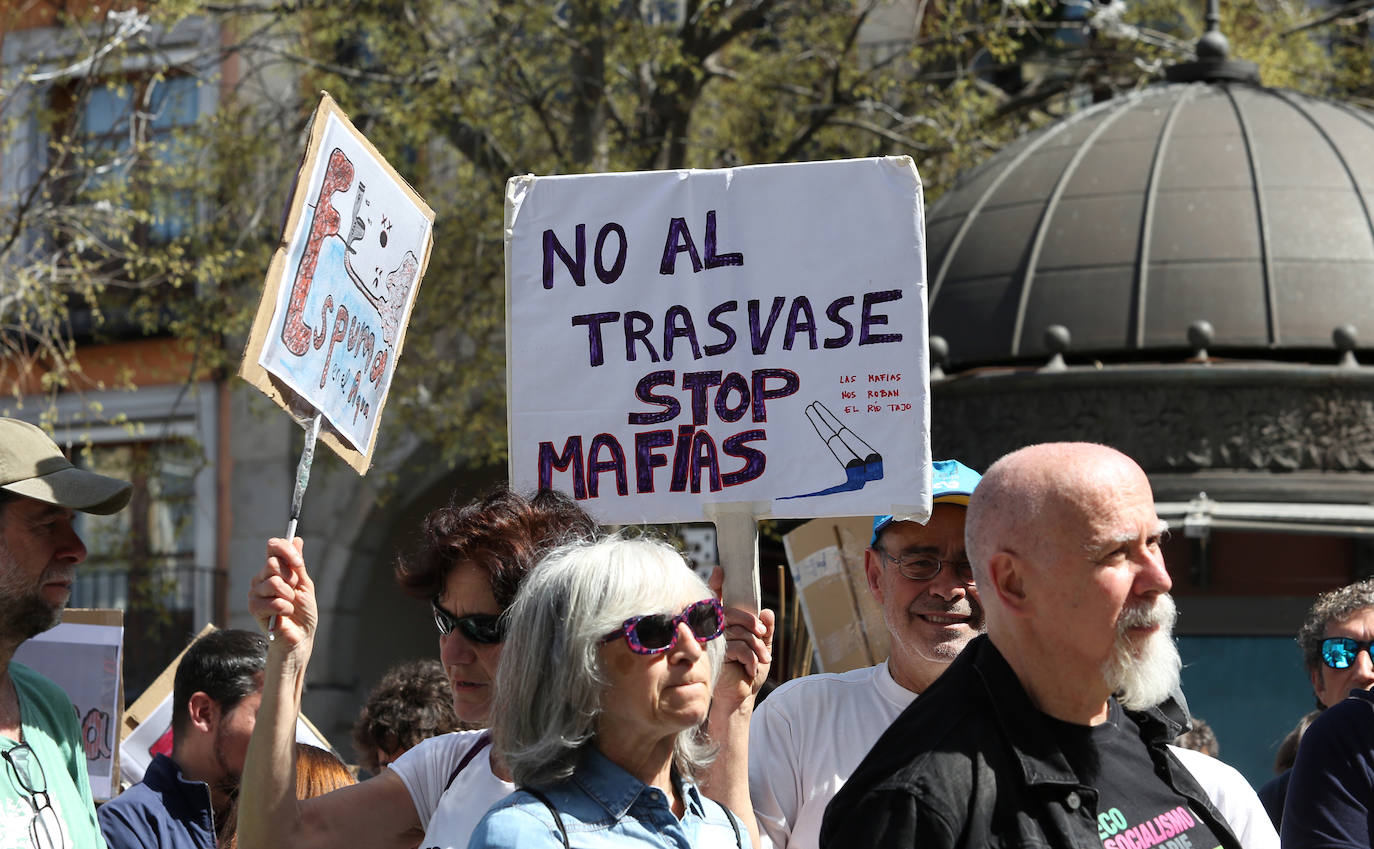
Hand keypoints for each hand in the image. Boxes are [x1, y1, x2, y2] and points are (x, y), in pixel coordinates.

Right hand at [248, 537, 316, 650]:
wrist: (300, 636)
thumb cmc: (304, 611)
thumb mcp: (305, 584)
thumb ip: (298, 564)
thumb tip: (296, 539)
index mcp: (274, 569)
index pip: (273, 547)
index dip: (286, 550)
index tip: (298, 564)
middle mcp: (262, 578)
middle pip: (273, 563)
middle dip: (291, 579)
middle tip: (294, 592)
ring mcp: (256, 592)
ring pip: (274, 582)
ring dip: (289, 596)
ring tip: (290, 605)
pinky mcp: (254, 608)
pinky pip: (273, 601)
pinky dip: (285, 609)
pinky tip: (285, 615)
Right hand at [709, 566, 774, 713]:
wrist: (740, 698)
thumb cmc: (747, 672)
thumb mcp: (762, 648)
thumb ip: (764, 630)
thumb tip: (768, 612)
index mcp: (724, 626)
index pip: (720, 601)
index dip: (718, 584)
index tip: (721, 570)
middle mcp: (715, 632)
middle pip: (733, 613)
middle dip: (752, 622)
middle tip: (763, 633)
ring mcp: (713, 644)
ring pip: (739, 632)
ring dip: (757, 647)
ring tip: (763, 660)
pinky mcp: (716, 657)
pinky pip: (739, 648)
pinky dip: (751, 658)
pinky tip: (752, 669)